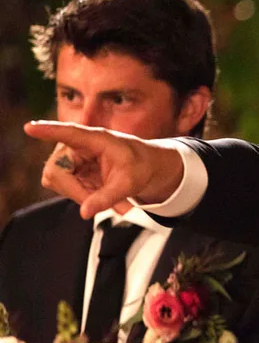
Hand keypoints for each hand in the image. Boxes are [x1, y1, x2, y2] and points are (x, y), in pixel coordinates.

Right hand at [24, 121, 185, 218]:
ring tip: (109, 195)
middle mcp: (76, 145)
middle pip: (56, 172)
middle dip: (77, 192)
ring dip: (82, 195)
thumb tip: (84, 213)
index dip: (48, 131)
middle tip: (106, 203)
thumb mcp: (130, 184)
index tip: (30, 128)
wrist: (144, 167)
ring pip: (58, 183)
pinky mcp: (68, 170)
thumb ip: (108, 197)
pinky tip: (100, 192)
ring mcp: (69, 157)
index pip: (69, 133)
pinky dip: (84, 196)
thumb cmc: (139, 167)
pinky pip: (66, 189)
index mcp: (96, 138)